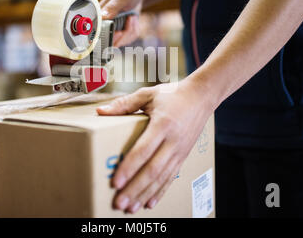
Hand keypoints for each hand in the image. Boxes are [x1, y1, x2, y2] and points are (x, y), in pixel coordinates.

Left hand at [96, 78, 214, 212]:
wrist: (202, 96)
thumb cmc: (173, 94)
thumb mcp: (148, 94)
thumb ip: (124, 104)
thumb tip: (100, 112)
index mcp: (162, 124)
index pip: (143, 151)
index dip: (129, 168)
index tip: (116, 182)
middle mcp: (173, 141)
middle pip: (152, 170)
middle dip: (135, 188)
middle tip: (119, 203)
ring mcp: (180, 151)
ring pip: (162, 178)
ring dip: (145, 194)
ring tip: (131, 208)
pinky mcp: (183, 156)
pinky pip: (171, 177)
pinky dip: (160, 192)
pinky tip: (150, 203)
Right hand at [100, 0, 142, 46]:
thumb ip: (112, 7)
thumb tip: (102, 17)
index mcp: (98, 16)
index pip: (97, 35)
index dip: (108, 37)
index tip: (119, 32)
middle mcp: (103, 25)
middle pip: (109, 43)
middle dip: (123, 34)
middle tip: (129, 19)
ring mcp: (112, 31)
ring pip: (120, 42)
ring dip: (130, 30)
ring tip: (131, 17)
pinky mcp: (121, 34)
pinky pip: (128, 40)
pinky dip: (134, 30)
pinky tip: (133, 20)